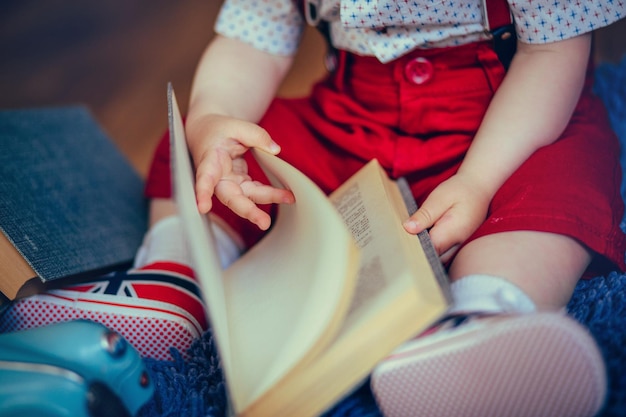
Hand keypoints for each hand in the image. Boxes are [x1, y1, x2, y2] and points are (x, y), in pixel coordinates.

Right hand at [186, 114, 294, 229]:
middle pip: (230, 197)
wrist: (208, 133)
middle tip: (263, 222)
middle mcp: (217, 177)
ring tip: (288, 198)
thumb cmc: (218, 129)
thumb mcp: (236, 125)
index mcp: (210, 160)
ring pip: (246, 198)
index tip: (203, 207)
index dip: (203, 192)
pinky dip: (270, 194)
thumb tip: (275, 150)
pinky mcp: (239, 184)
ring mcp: (229, 183)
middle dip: (247, 210)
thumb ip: (256, 135)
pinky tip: (285, 195)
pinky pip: (255, 192)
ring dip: (266, 201)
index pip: (205, 177)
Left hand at [403, 174, 490, 262]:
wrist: (478, 188)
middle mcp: (458, 245)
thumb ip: (424, 215)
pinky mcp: (457, 246)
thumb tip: (408, 228)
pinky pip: (442, 254)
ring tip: (414, 235)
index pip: (428, 251)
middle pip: (433, 258)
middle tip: (404, 238)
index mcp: (453, 234)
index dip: (414, 248)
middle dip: (418, 251)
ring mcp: (459, 247)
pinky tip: (424, 236)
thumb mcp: (439, 198)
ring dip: (425, 250)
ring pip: (438, 258)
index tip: (402, 241)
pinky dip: (432, 248)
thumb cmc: (459, 191)